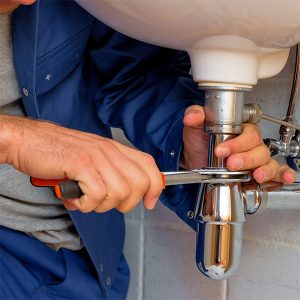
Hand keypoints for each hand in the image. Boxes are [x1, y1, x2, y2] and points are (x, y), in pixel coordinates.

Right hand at [0, 115, 162, 212]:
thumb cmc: (58, 153)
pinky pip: (96, 195)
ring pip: (119, 193)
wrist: (28, 140)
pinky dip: (85, 205)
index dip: (155, 186)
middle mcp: (109, 150)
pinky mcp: (80, 164)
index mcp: (114, 148)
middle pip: (139, 184)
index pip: (148, 164)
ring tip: (83, 199)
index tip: (150, 202)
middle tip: (105, 203)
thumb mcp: (91, 158)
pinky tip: (73, 198)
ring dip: (100, 205)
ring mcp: (95, 156)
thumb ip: (109, 172)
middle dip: (126, 203)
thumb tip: (126, 194)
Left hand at [180, 105, 295, 183]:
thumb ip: (194, 117)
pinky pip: (275, 173)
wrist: (194, 160)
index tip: (221, 150)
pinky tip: (282, 177)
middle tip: (231, 163)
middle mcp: (251, 144)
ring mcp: (255, 159)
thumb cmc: (199, 142)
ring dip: (264, 168)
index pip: (248, 133)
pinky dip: (281, 175)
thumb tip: (193, 115)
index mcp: (240, 130)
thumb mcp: (195, 128)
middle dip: (246, 158)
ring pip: (268, 161)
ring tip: (255, 175)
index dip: (237, 142)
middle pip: (259, 149)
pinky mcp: (256, 173)